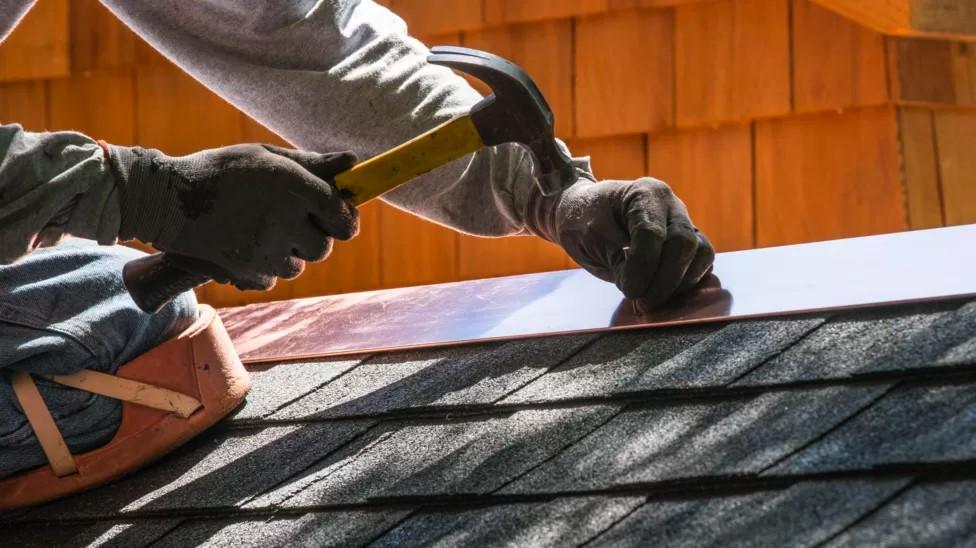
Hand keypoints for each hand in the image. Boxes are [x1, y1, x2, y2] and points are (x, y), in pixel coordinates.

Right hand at [108, 143, 357, 289]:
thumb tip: (353, 163)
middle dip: (312, 237)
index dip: (345, 219)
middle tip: (290, 221)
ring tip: (260, 230)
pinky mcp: (246, 271)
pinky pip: (271, 279)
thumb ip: (312, 164)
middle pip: (322, 248)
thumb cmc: (221, 171)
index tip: (338, 217)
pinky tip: (244, 245)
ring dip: (287, 253)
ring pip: (298, 266)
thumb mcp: (266, 157)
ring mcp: (264, 249)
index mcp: (292, 186)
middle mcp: (283, 220)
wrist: (165, 199)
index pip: (341, 216)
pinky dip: (264, 268)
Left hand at [526, 177, 714, 308]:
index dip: (643, 267)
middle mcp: (671, 205)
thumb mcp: (591, 239)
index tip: (629, 291)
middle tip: (643, 303)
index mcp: (644, 193)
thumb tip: (643, 291)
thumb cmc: (582, 221)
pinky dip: (686, 283)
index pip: (652, 233)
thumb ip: (619, 262)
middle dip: (665, 280)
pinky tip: (664, 295)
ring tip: (652, 300)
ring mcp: (683, 222)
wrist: (582, 214)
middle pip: (684, 243)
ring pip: (702, 253)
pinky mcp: (688, 243)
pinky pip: (702, 263)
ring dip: (680, 284)